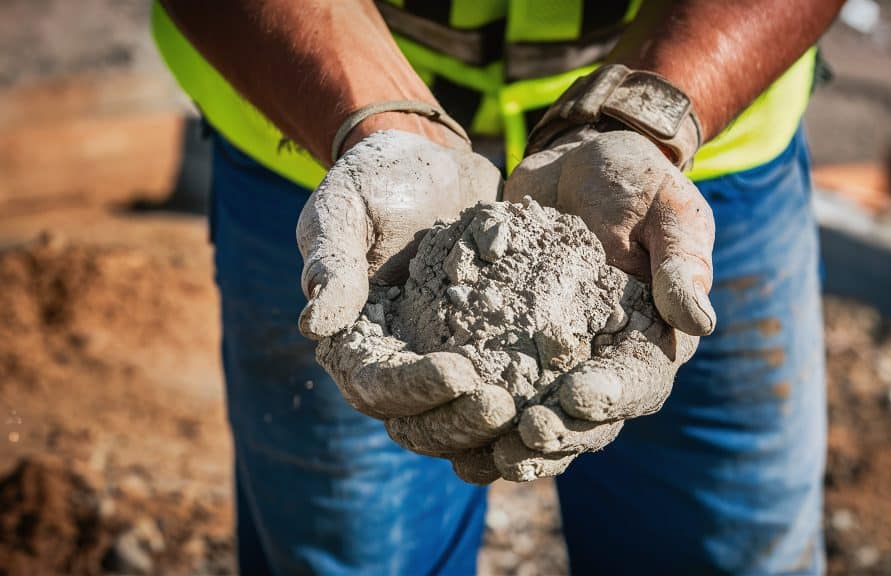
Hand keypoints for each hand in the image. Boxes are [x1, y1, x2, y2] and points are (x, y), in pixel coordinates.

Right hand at [298, 128, 516, 470]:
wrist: (433, 165)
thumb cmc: (377, 181)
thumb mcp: (344, 207)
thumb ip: (331, 261)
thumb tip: (314, 325)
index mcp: (352, 342)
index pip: (374, 385)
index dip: (414, 389)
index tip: (460, 373)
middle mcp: (393, 366)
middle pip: (417, 423)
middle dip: (458, 423)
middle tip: (503, 406)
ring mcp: (438, 367)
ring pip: (457, 425)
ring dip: (489, 431)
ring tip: (529, 416)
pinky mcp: (482, 356)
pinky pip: (497, 398)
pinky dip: (522, 415)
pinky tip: (556, 409)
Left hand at [488, 127, 714, 480]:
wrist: (576, 166)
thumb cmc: (632, 182)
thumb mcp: (665, 209)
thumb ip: (681, 261)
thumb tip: (700, 321)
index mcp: (655, 337)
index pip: (642, 381)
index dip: (614, 397)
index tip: (578, 396)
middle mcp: (609, 361)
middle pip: (592, 421)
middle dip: (562, 436)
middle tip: (526, 438)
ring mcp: (562, 364)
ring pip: (547, 426)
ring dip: (517, 448)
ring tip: (486, 456)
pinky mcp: (517, 354)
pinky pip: (503, 399)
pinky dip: (479, 423)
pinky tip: (451, 438)